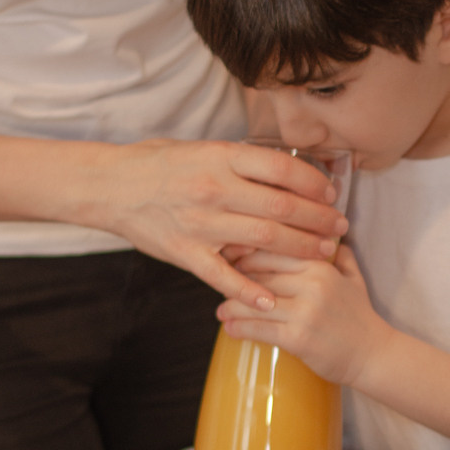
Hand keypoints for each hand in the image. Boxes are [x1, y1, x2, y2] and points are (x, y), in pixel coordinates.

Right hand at [95, 138, 348, 307]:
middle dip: (318, 221)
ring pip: (264, 240)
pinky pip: (224, 276)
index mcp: (222, 158)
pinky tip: (272, 301)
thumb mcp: (201, 149)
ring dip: (300, 250)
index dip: (314, 184)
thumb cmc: (157, 164)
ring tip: (324, 255)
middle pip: (282, 207)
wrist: (109, 186)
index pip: (283, 170)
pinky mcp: (186, 253)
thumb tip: (280, 169)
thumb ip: (239, 161)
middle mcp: (215, 189)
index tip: (331, 194)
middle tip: (340, 229)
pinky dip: (250, 291)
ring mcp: (201, 223)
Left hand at [216, 243, 390, 383]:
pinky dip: (239, 329)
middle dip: (234, 278)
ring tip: (221, 311)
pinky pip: (259, 329)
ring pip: (254, 302)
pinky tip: (230, 329)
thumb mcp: (353, 277)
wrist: (374, 355)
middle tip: (219, 283)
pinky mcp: (298, 338)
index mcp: (321, 265)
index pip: (273, 249)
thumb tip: (322, 232)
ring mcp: (305, 311)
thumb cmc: (360, 317)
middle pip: (259, 273)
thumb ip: (338, 253)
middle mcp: (312, 283)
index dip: (246, 252)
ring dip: (231, 307)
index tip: (229, 256)